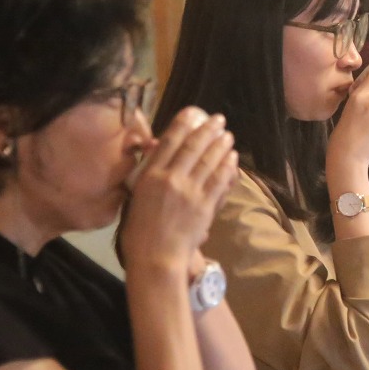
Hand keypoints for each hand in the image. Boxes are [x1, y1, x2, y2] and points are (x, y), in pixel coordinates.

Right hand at [121, 107, 237, 269]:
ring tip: (227, 135)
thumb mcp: (136, 196)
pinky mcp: (206, 205)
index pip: (169, 141)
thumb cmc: (140, 230)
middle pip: (193, 147)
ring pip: (209, 160)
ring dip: (221, 145)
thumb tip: (158, 149)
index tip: (193, 112)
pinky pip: (220, 180)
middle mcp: (171, 178)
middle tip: (218, 120)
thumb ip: (149, 173)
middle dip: (208, 130)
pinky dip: (227, 166)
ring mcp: (190, 191)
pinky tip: (232, 158)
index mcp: (150, 175)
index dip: (183, 124)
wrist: (156, 256)